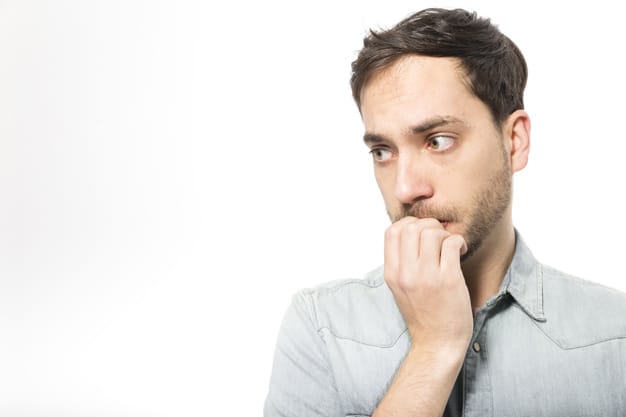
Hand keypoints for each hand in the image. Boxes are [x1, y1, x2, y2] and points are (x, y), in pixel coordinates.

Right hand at [384, 217, 472, 354]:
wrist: (437, 343)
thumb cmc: (423, 314)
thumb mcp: (400, 288)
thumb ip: (401, 262)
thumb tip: (411, 232)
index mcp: (392, 273)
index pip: (392, 231)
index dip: (408, 224)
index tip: (422, 235)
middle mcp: (406, 273)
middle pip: (411, 227)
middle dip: (428, 225)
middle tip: (439, 238)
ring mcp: (427, 276)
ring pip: (432, 232)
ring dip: (444, 233)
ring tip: (450, 246)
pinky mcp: (448, 280)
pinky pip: (451, 243)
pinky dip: (458, 242)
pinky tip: (460, 252)